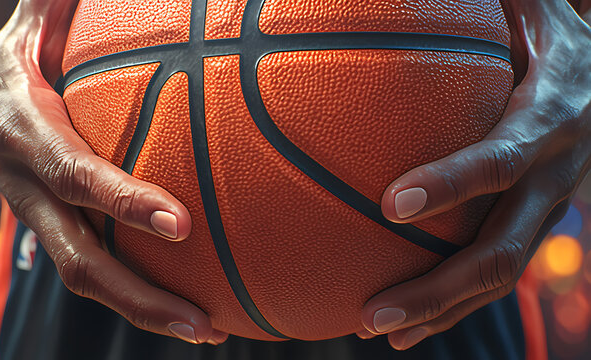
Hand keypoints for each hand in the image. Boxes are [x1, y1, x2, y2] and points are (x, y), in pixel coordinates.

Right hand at [0, 0, 226, 344]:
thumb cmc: (8, 57)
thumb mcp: (30, 26)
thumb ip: (60, 7)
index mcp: (28, 137)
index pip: (79, 177)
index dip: (125, 203)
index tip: (181, 222)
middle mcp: (30, 190)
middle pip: (83, 261)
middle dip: (143, 298)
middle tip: (205, 323)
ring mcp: (37, 218)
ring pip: (87, 279)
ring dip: (146, 310)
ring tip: (207, 328)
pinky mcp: (49, 227)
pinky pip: (93, 267)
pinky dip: (135, 293)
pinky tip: (182, 302)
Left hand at [356, 0, 590, 348]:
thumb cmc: (554, 40)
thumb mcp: (533, 12)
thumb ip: (492, 8)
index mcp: (551, 120)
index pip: (501, 160)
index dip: (452, 183)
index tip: (391, 204)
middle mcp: (555, 177)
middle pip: (500, 250)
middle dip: (438, 288)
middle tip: (373, 313)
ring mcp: (549, 211)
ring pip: (498, 277)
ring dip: (440, 310)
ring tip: (378, 329)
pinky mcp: (537, 227)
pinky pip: (496, 273)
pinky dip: (453, 303)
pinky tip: (407, 321)